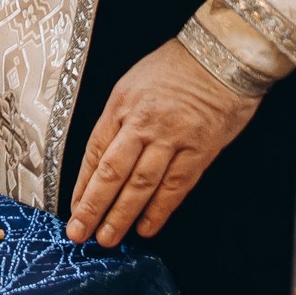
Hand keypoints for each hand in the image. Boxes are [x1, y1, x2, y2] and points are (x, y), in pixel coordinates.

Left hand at [67, 40, 258, 246]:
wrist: (221, 55)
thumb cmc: (176, 67)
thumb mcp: (133, 83)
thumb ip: (119, 120)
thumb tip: (103, 160)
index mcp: (120, 105)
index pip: (94, 152)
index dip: (82, 185)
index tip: (73, 208)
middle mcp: (142, 123)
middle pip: (111, 172)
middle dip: (92, 207)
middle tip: (79, 233)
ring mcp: (171, 138)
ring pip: (140, 185)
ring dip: (121, 215)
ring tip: (108, 239)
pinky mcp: (199, 150)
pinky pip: (175, 187)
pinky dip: (159, 210)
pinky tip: (146, 227)